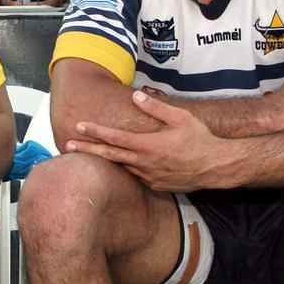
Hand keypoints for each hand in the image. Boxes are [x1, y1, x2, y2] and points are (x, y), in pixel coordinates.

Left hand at [67, 91, 233, 191]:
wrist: (217, 167)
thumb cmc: (200, 139)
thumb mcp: (180, 118)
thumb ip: (156, 108)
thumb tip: (136, 96)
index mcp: (148, 146)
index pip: (114, 138)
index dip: (95, 131)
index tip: (79, 126)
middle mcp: (145, 164)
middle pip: (109, 156)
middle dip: (87, 149)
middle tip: (67, 146)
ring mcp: (150, 177)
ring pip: (123, 167)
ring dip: (106, 160)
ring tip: (89, 153)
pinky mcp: (156, 186)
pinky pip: (137, 176)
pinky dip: (127, 169)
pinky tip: (123, 164)